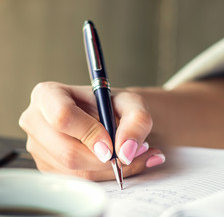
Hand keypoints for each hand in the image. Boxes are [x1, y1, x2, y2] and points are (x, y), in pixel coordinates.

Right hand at [19, 82, 164, 180]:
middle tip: (130, 152)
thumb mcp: (133, 104)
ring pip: (74, 171)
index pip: (63, 117)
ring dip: (109, 169)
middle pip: (67, 152)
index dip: (90, 134)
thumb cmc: (115, 105)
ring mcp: (38, 147)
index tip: (112, 145)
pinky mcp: (47, 167)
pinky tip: (116, 161)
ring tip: (129, 153)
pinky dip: (104, 175)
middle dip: (104, 159)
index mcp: (48, 94)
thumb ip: (137, 122)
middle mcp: (35, 121)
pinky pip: (77, 180)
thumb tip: (125, 151)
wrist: (110, 116)